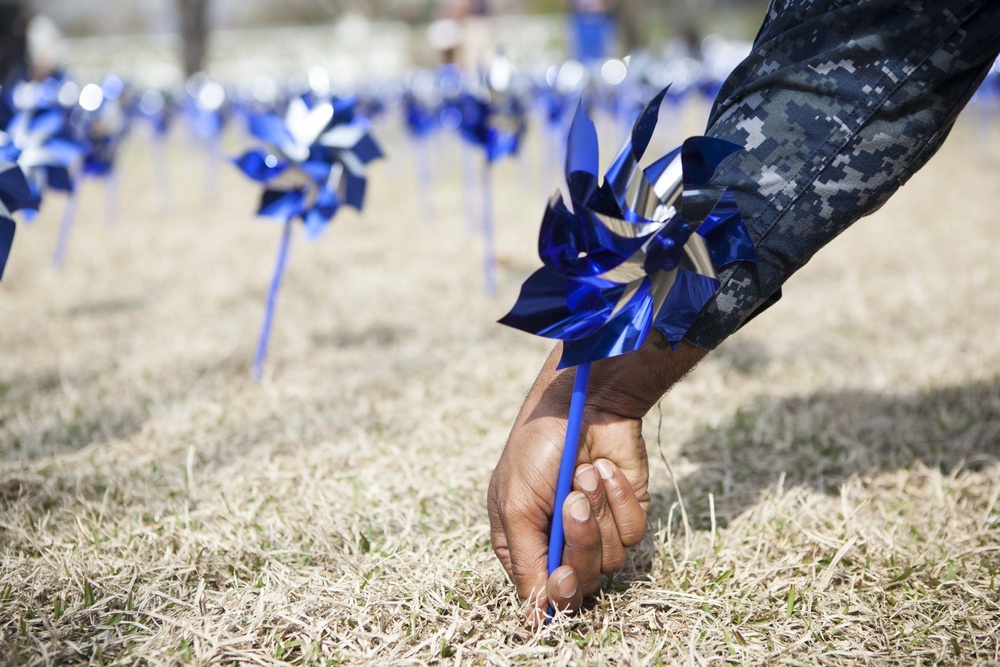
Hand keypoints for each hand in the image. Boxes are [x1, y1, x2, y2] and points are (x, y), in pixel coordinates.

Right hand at [488, 336, 706, 620]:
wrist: (585, 400)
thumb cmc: (538, 446)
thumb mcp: (517, 503)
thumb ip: (526, 561)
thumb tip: (536, 615)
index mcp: (525, 543)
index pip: (544, 593)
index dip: (557, 592)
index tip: (563, 574)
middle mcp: (561, 541)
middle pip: (581, 583)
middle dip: (580, 540)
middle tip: (572, 501)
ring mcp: (596, 528)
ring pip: (610, 560)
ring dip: (598, 511)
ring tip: (585, 472)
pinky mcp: (626, 513)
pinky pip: (633, 533)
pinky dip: (620, 499)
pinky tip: (605, 469)